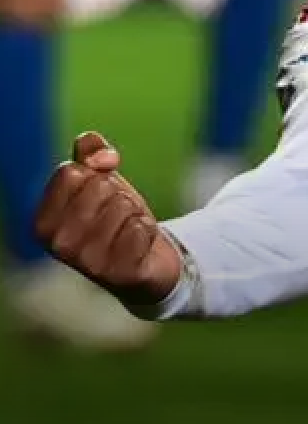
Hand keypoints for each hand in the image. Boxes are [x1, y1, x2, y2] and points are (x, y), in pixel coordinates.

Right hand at [35, 132, 182, 304]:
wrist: (146, 261)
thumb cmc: (115, 216)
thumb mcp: (99, 177)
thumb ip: (90, 150)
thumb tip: (102, 157)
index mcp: (43, 221)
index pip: (70, 172)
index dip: (94, 175)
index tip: (99, 194)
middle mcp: (59, 244)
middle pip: (100, 186)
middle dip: (118, 194)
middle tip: (117, 216)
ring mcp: (88, 262)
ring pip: (123, 205)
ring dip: (134, 213)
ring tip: (128, 230)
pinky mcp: (119, 273)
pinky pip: (142, 227)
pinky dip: (148, 230)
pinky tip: (140, 245)